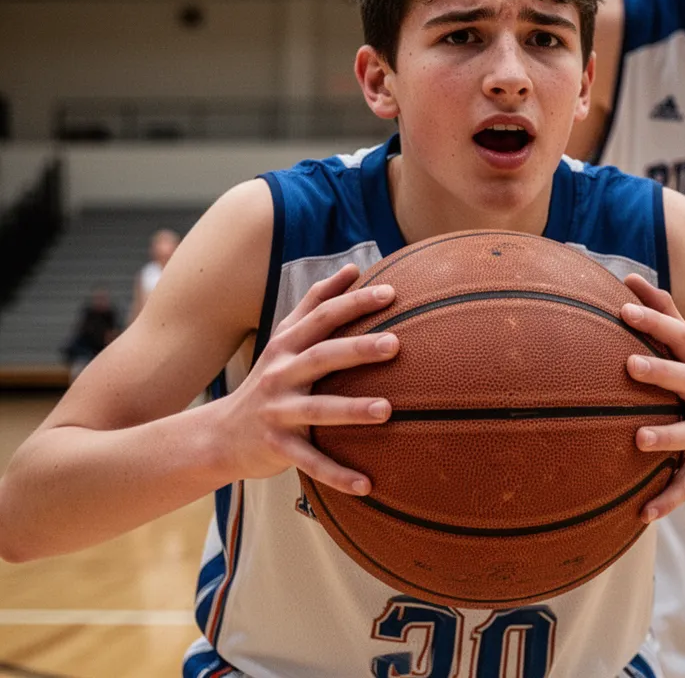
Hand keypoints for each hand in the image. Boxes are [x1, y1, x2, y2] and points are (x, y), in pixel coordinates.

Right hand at [220, 264, 398, 494]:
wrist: (219, 435)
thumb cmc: (268, 380)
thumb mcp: (284, 339)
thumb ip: (315, 303)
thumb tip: (350, 268)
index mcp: (287, 346)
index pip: (322, 317)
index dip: (354, 303)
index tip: (391, 294)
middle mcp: (280, 374)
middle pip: (321, 356)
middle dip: (357, 349)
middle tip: (396, 344)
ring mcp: (277, 412)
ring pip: (317, 410)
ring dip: (352, 411)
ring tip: (388, 410)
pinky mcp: (276, 447)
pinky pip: (310, 462)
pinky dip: (337, 474)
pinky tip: (368, 485)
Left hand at [620, 274, 684, 522]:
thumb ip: (666, 320)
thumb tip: (630, 276)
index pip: (679, 335)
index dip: (654, 318)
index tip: (623, 304)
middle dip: (660, 370)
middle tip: (629, 363)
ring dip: (665, 436)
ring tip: (638, 439)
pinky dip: (666, 500)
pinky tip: (642, 513)